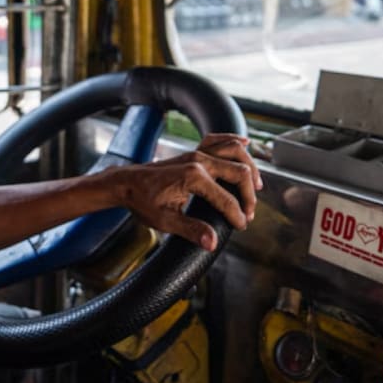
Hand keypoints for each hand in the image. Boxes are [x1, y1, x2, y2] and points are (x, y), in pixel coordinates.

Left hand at [107, 133, 260, 251]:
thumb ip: (191, 230)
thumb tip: (211, 242)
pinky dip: (234, 141)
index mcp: (193, 178)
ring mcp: (196, 153)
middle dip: (249, 194)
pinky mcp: (193, 152)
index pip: (226, 199)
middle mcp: (198, 161)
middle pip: (238, 172)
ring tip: (257, 185)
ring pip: (233, 151)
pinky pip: (218, 140)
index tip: (241, 226)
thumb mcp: (165, 220)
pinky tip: (246, 145)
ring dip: (249, 166)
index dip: (237, 215)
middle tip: (249, 212)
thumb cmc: (142, 201)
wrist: (125, 183)